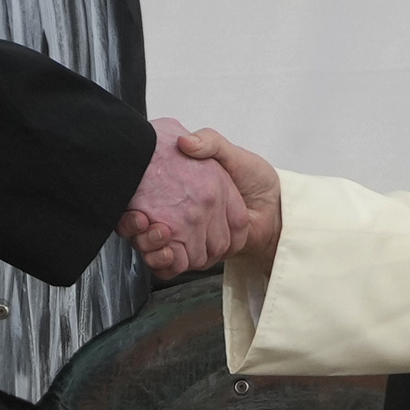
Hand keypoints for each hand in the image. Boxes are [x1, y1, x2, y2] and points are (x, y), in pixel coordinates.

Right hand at [117, 117, 251, 275]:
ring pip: (151, 248)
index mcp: (179, 189)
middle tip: (144, 221)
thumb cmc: (254, 180)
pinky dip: (164, 263)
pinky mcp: (192, 256)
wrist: (276, 209)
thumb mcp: (229, 154)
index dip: (133, 202)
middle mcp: (176, 213)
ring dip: (149, 245)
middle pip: (142, 226)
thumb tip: (184, 142)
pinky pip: (169, 267)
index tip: (135, 202)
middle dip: (138, 227)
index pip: (145, 195)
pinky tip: (168, 252)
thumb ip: (209, 143)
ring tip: (159, 235)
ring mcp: (182, 236)